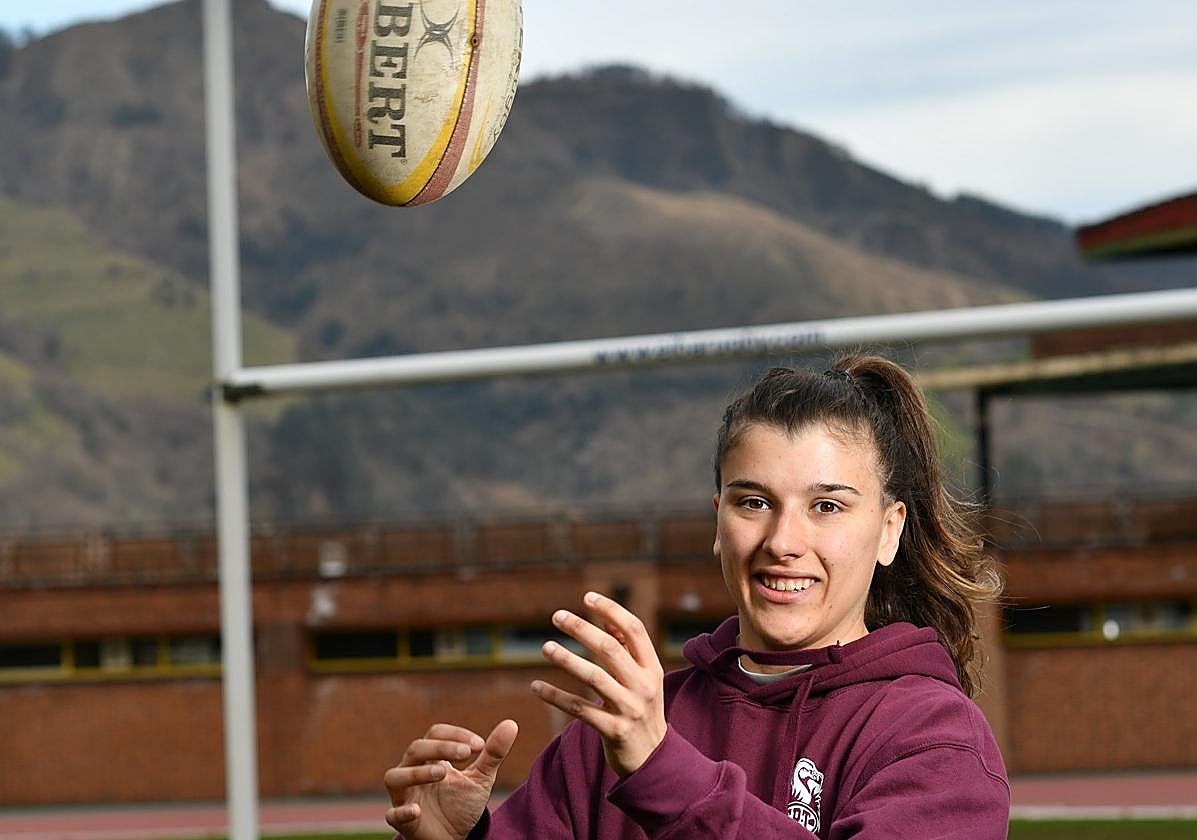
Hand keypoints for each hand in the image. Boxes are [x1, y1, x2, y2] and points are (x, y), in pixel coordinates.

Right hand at [384, 719, 517, 839]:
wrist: (453, 838)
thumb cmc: (462, 804)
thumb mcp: (481, 778)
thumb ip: (493, 753)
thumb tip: (511, 724)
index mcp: (432, 758)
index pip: (435, 733)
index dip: (455, 734)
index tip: (479, 746)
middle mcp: (413, 771)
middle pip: (416, 749)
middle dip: (440, 748)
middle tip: (465, 754)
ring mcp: (405, 796)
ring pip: (395, 776)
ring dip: (417, 772)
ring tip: (442, 773)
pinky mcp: (403, 821)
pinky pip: (392, 813)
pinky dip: (401, 811)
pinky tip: (416, 811)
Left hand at [531, 591, 666, 777]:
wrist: (654, 759)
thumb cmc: (643, 710)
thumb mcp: (645, 679)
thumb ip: (629, 652)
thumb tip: (607, 618)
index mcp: (652, 668)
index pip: (634, 630)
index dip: (611, 610)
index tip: (587, 597)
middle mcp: (644, 685)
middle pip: (610, 649)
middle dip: (582, 629)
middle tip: (557, 616)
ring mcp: (630, 709)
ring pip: (594, 677)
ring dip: (567, 659)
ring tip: (545, 647)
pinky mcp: (613, 730)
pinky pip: (579, 709)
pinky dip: (556, 696)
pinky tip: (536, 686)